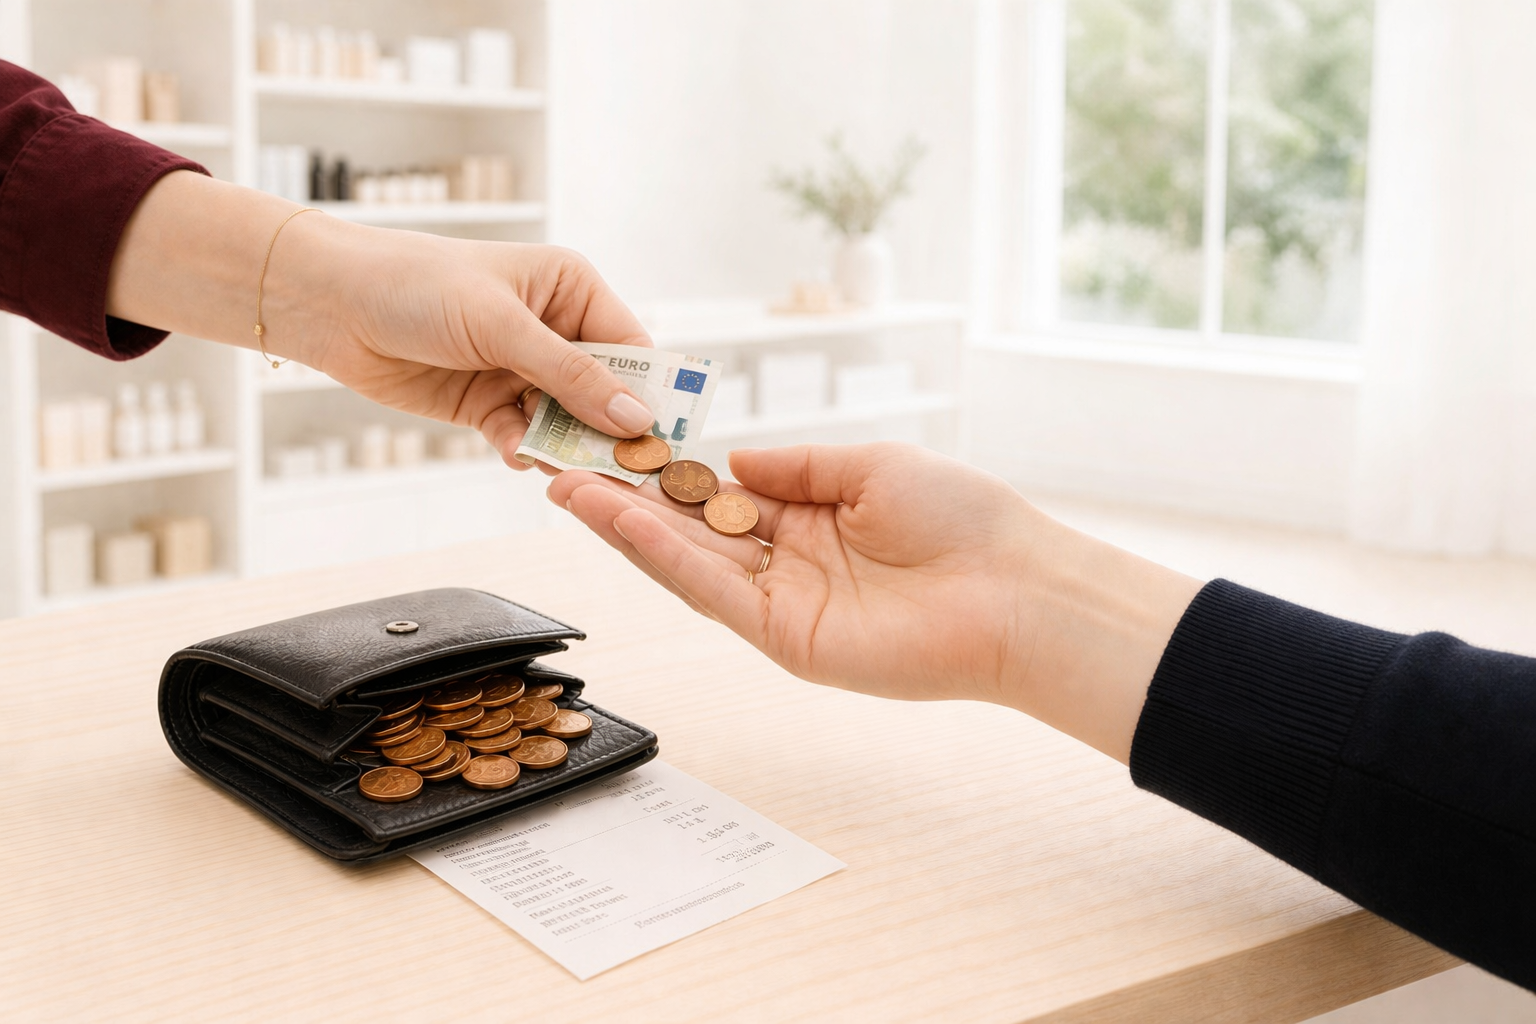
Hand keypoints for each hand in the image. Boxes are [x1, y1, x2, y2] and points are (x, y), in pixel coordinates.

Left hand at [276, 223, 656, 464]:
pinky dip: (523, 450)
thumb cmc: (417, 286)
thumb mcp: (502, 325)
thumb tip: (636, 416)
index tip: (660, 438)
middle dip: (606, 430)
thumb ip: (571, 375)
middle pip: (603, 393)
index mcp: (571, 289)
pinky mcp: (487, 404)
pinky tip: (514, 454)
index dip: (648, 393)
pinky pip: (524, 436)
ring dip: (563, 446)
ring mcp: (520, 370)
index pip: (630, 348)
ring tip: (561, 468)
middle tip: (616, 470)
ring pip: (564, 422)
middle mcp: (554, 329)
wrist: (332, 304)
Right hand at [547, 443, 1202, 761]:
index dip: (666, 477)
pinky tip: (619, 522)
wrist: (1015, 587)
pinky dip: (663, 557)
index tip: (615, 447)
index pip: (719, 499)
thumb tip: (733, 460)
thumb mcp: (871, 464)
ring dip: (623, 528)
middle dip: (623, 503)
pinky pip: (712, 593)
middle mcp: (788, 566)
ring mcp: (783, 606)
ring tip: (564, 486)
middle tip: (558, 468)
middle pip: (688, 533)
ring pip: (685, 564)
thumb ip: (797, 465)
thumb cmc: (964, 519)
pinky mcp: (787, 640)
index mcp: (810, 522)